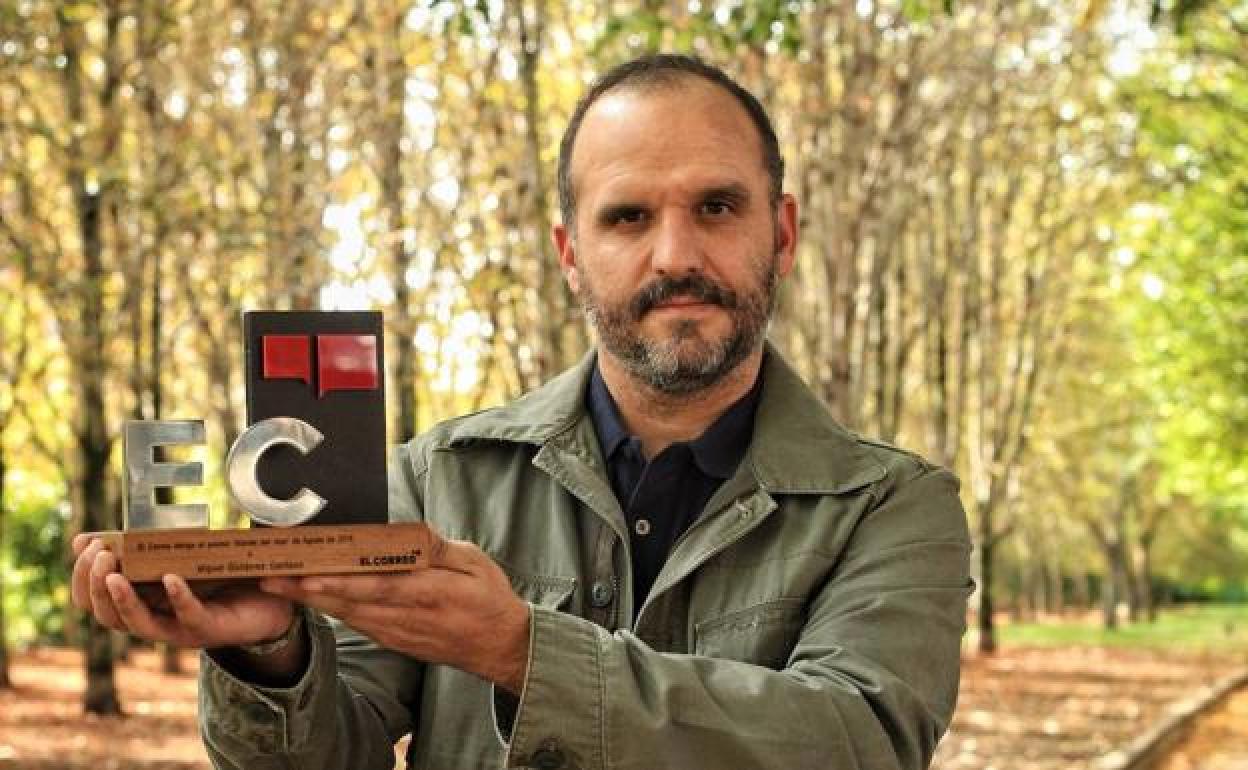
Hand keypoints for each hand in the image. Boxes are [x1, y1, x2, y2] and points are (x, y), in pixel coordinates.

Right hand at [70, 533, 295, 649]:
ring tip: (113, 575)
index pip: (92, 601)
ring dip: (122, 600)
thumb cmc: (217, 576)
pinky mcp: (209, 629)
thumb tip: (85, 539)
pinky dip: (177, 598)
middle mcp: (154, 620)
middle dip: (94, 585)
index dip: (82, 577)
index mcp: (140, 602)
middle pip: (107, 615)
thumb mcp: (173, 557)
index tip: (85, 545)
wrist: (268, 598)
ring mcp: (179, 628)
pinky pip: (188, 618)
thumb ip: (138, 549)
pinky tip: (171, 578)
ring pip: (139, 625)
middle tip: (99, 555)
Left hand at [261, 530, 530, 693]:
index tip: (307, 574)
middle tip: (269, 576)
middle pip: (349, 602)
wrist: (499, 646)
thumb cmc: (488, 598)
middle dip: (306, 590)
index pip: (377, 587)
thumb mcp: (476, 563)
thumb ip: (440, 548)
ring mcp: (396, 633)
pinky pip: (354, 622)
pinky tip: (307, 598)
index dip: (340, 583)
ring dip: (310, 601)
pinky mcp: (392, 640)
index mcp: (430, 593)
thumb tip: (408, 533)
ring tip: (276, 583)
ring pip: (346, 614)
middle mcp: (407, 617)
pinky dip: (329, 610)